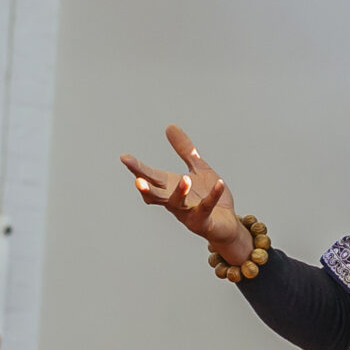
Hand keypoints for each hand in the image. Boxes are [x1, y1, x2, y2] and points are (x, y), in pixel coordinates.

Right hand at [122, 125, 254, 264]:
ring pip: (177, 204)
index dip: (137, 169)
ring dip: (180, 192)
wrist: (226, 223)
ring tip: (185, 179)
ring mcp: (187, 214)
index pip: (150, 176)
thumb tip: (170, 126)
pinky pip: (206, 208)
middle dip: (146, 188)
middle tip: (137, 181)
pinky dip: (212, 196)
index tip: (124, 157)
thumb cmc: (207, 196)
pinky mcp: (203, 222)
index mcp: (170, 188)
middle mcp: (174, 202)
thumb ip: (184, 150)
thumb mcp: (197, 168)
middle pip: (156, 195)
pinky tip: (220, 183)